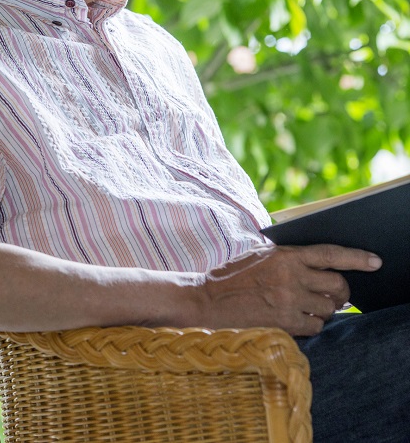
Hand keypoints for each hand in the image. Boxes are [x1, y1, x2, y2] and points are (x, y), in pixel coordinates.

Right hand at [198, 244, 381, 335]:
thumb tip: (321, 267)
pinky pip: (315, 327)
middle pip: (337, 285)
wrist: (206, 299)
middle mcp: (291, 276)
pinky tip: (299, 320)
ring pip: (329, 308)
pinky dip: (312, 325)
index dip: (357, 258)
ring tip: (309, 309)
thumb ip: (288, 258)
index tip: (375, 262)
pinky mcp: (283, 321)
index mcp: (285, 255)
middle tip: (333, 297)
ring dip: (324, 311)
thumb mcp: (260, 256)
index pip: (331, 254)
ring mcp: (288, 300)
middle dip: (340, 293)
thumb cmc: (231, 277)